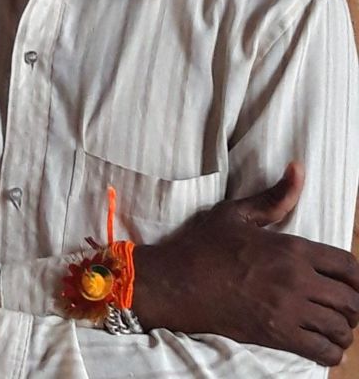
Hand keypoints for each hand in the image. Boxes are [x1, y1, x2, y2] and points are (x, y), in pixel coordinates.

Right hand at [133, 162, 358, 366]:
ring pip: (340, 328)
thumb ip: (275, 197)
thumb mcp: (237, 214)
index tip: (349, 281)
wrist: (178, 282)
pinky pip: (322, 352)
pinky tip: (323, 344)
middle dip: (352, 304)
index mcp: (290, 248)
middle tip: (341, 305)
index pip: (348, 265)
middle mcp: (296, 280)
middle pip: (350, 300)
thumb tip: (298, 168)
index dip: (356, 276)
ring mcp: (287, 311)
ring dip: (343, 329)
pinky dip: (330, 352)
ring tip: (333, 325)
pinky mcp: (276, 336)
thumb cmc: (205, 245)